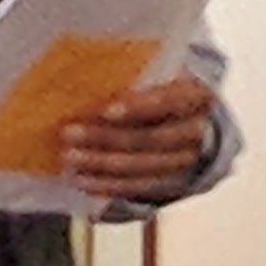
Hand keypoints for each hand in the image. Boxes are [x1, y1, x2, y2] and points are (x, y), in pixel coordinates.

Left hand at [59, 73, 217, 204]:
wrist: (193, 124)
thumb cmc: (162, 92)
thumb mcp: (158, 77)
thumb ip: (132, 79)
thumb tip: (82, 81)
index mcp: (196, 96)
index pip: (170, 101)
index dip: (139, 107)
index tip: (105, 111)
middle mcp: (196, 131)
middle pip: (151, 138)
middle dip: (107, 138)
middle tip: (69, 133)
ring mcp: (186, 161)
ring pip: (143, 167)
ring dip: (102, 164)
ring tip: (69, 158)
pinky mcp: (173, 184)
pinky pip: (139, 188)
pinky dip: (108, 185)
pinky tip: (81, 180)